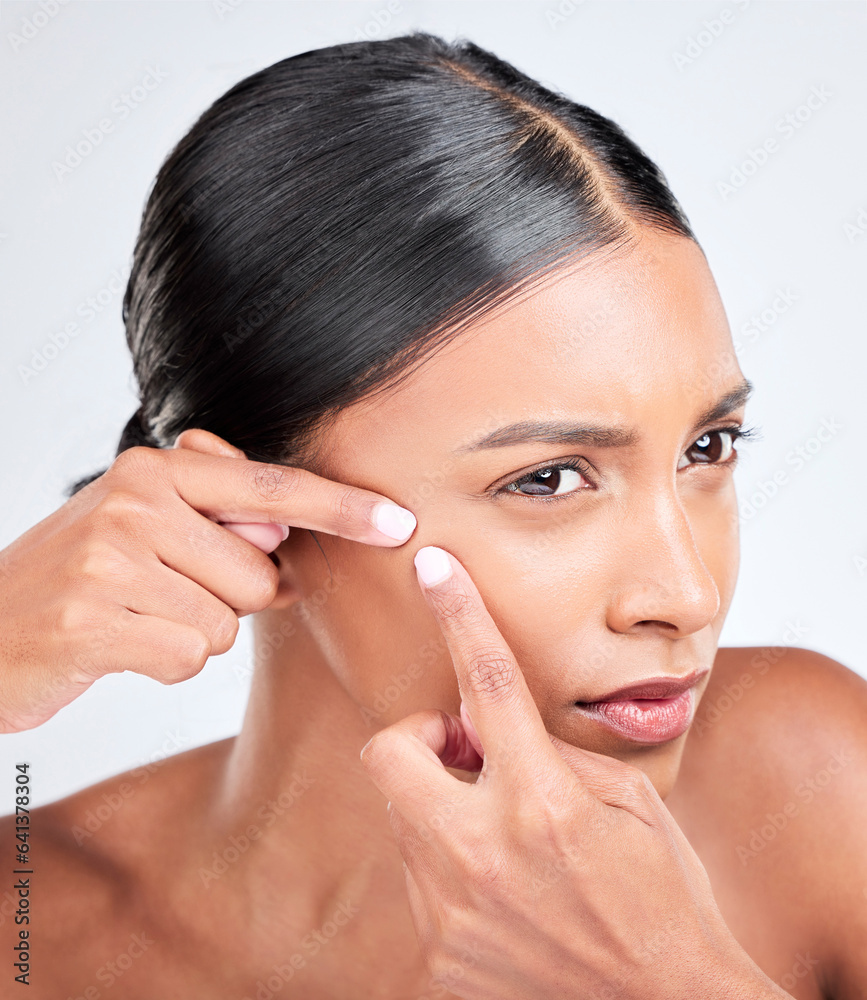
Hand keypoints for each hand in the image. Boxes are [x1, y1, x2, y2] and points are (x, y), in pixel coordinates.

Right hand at [0, 430, 416, 732]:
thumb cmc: (85, 576)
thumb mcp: (145, 526)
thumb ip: (219, 517)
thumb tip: (283, 535)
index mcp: (158, 470)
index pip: (272, 488)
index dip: (340, 508)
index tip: (398, 523)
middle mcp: (135, 502)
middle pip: (260, 575)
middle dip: (230, 599)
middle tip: (162, 593)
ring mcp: (109, 560)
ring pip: (227, 622)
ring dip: (193, 633)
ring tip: (135, 616)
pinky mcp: (92, 622)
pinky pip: (189, 657)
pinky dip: (166, 663)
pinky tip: (119, 646)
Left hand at [360, 546, 789, 999]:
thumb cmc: (663, 896)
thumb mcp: (628, 804)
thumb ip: (553, 753)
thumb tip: (487, 722)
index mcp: (543, 803)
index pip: (490, 682)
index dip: (460, 613)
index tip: (432, 565)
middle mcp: (483, 854)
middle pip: (388, 750)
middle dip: (419, 738)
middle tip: (467, 756)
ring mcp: (452, 911)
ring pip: (404, 815)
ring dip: (442, 805)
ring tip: (504, 836)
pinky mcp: (438, 957)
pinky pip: (420, 879)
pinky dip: (452, 867)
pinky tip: (505, 893)